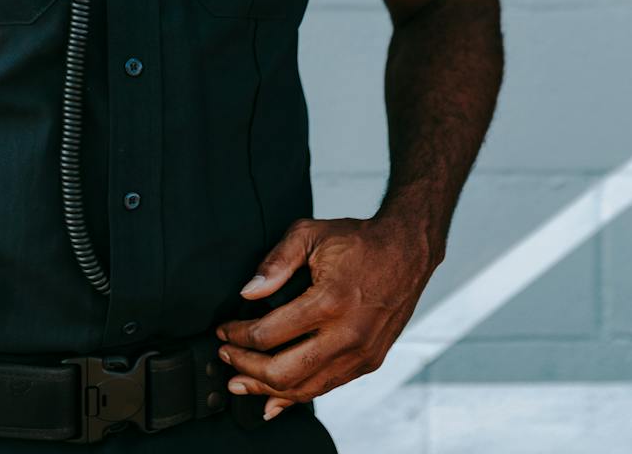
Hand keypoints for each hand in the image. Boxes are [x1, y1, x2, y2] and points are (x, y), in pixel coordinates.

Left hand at [214, 214, 437, 420]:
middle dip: (246, 368)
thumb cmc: (359, 241)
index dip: (237, 336)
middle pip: (283, 372)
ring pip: (305, 389)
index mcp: (330, 301)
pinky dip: (296, 395)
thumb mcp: (310, 234)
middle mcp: (348, 334)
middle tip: (226, 358)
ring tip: (241, 381)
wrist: (408, 251)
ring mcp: (361, 353)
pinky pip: (326, 387)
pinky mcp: (370, 361)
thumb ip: (275, 262)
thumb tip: (247, 293)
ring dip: (266, 389)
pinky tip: (274, 397)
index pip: (269, 333)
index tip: (223, 332)